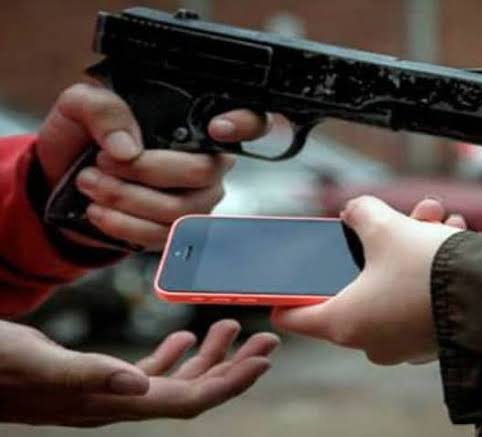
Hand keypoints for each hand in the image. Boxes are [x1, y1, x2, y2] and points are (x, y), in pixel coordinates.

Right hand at [0, 319, 278, 425]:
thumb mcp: (32, 361)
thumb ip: (85, 374)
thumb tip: (140, 385)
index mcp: (112, 401)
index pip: (187, 400)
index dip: (230, 382)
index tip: (264, 359)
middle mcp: (118, 401)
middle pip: (192, 391)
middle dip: (234, 367)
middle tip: (266, 340)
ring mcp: (111, 392)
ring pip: (175, 380)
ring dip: (208, 356)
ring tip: (233, 326)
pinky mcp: (99, 379)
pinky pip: (149, 372)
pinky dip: (173, 355)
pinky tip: (185, 337)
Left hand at [36, 83, 268, 249]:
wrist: (65, 176)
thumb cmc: (84, 135)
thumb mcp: (81, 105)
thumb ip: (103, 111)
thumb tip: (128, 148)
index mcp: (196, 125)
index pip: (249, 121)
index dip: (246, 123)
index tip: (218, 127)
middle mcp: (209, 163)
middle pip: (202, 172)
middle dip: (145, 171)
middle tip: (102, 162)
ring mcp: (198, 201)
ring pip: (178, 209)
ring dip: (126, 200)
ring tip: (91, 185)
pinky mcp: (179, 233)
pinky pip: (163, 237)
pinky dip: (124, 226)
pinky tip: (100, 211)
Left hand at [272, 196, 462, 364]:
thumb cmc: (430, 271)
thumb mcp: (385, 228)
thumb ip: (361, 213)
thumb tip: (356, 211)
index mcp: (343, 322)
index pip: (293, 315)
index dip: (283, 293)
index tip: (278, 281)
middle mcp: (370, 341)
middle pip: (351, 286)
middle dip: (370, 247)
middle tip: (387, 221)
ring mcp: (401, 344)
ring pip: (389, 286)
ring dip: (406, 248)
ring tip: (431, 217)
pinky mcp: (429, 339)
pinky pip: (416, 297)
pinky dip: (425, 268)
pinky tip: (447, 236)